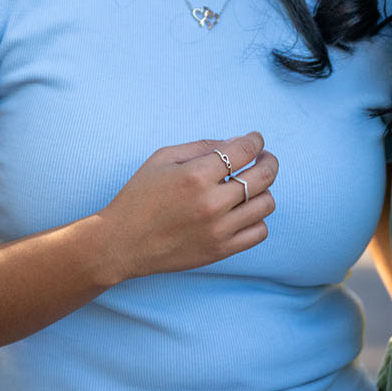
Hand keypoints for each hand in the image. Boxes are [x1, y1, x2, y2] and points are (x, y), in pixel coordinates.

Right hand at [96, 132, 277, 282]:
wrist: (122, 242)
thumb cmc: (138, 196)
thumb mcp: (162, 159)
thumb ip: (200, 146)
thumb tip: (234, 143)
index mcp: (196, 175)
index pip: (244, 150)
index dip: (255, 141)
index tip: (255, 140)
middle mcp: (212, 202)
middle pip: (263, 176)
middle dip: (269, 161)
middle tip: (265, 157)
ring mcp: (219, 229)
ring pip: (266, 204)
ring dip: (264, 190)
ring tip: (252, 186)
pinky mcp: (220, 250)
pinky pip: (259, 232)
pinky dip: (258, 218)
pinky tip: (245, 211)